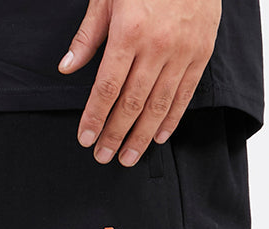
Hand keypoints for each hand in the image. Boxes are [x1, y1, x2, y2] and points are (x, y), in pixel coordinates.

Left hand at [59, 0, 220, 165]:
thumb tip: (67, 67)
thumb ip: (88, 35)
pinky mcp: (200, 54)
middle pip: (131, 104)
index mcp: (130, 32)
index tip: (86, 138)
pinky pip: (184, 95)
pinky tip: (157, 136)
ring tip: (128, 157)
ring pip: (158, 106)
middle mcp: (157, 47)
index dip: (95, 117)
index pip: (107, 87)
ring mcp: (181, 52)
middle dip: (115, 135)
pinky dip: (171, 119)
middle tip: (103, 156)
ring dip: (141, 136)